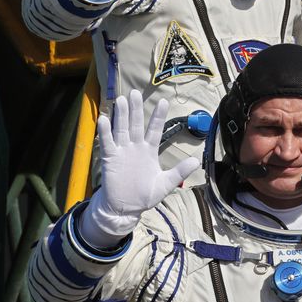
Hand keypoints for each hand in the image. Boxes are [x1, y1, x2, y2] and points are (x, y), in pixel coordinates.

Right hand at [78, 90, 198, 247]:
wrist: (125, 208)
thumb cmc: (144, 195)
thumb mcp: (165, 184)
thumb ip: (179, 172)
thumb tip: (197, 161)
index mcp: (149, 150)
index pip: (155, 129)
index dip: (158, 116)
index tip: (163, 101)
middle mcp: (135, 147)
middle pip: (135, 124)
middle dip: (136, 109)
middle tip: (135, 93)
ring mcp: (122, 152)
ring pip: (121, 129)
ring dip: (121, 115)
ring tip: (121, 100)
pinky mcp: (110, 159)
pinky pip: (107, 143)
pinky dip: (105, 132)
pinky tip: (104, 120)